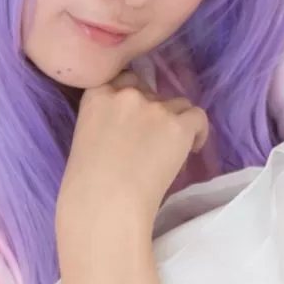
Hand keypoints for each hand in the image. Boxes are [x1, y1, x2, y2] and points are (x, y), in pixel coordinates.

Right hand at [55, 71, 209, 260]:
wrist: (104, 204)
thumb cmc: (86, 184)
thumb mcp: (84, 136)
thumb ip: (105, 119)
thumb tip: (132, 126)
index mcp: (97, 94)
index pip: (124, 79)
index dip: (133, 97)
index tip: (135, 118)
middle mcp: (126, 93)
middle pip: (152, 92)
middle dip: (153, 113)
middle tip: (150, 141)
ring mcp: (155, 108)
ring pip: (178, 104)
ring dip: (175, 123)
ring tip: (170, 150)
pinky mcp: (179, 126)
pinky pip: (198, 117)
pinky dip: (198, 133)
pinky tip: (192, 150)